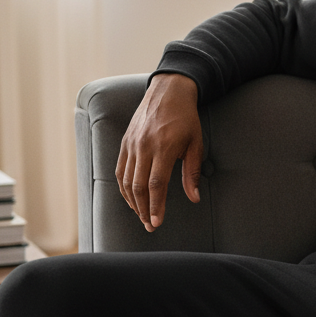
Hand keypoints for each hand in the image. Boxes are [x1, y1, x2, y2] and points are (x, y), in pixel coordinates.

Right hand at [115, 73, 202, 231]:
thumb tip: (194, 197)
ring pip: (126, 180)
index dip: (155, 206)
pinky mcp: (125, 142)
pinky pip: (119, 170)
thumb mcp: (196, 143)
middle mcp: (144, 146)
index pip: (156, 184)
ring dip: (132, 202)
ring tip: (141, 215)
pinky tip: (131, 198)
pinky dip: (124, 187)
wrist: (169, 91)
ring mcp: (131, 144)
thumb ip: (192, 172)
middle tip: (150, 225)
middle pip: (138, 186)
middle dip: (143, 210)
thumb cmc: (186, 118)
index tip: (157, 222)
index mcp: (163, 147)